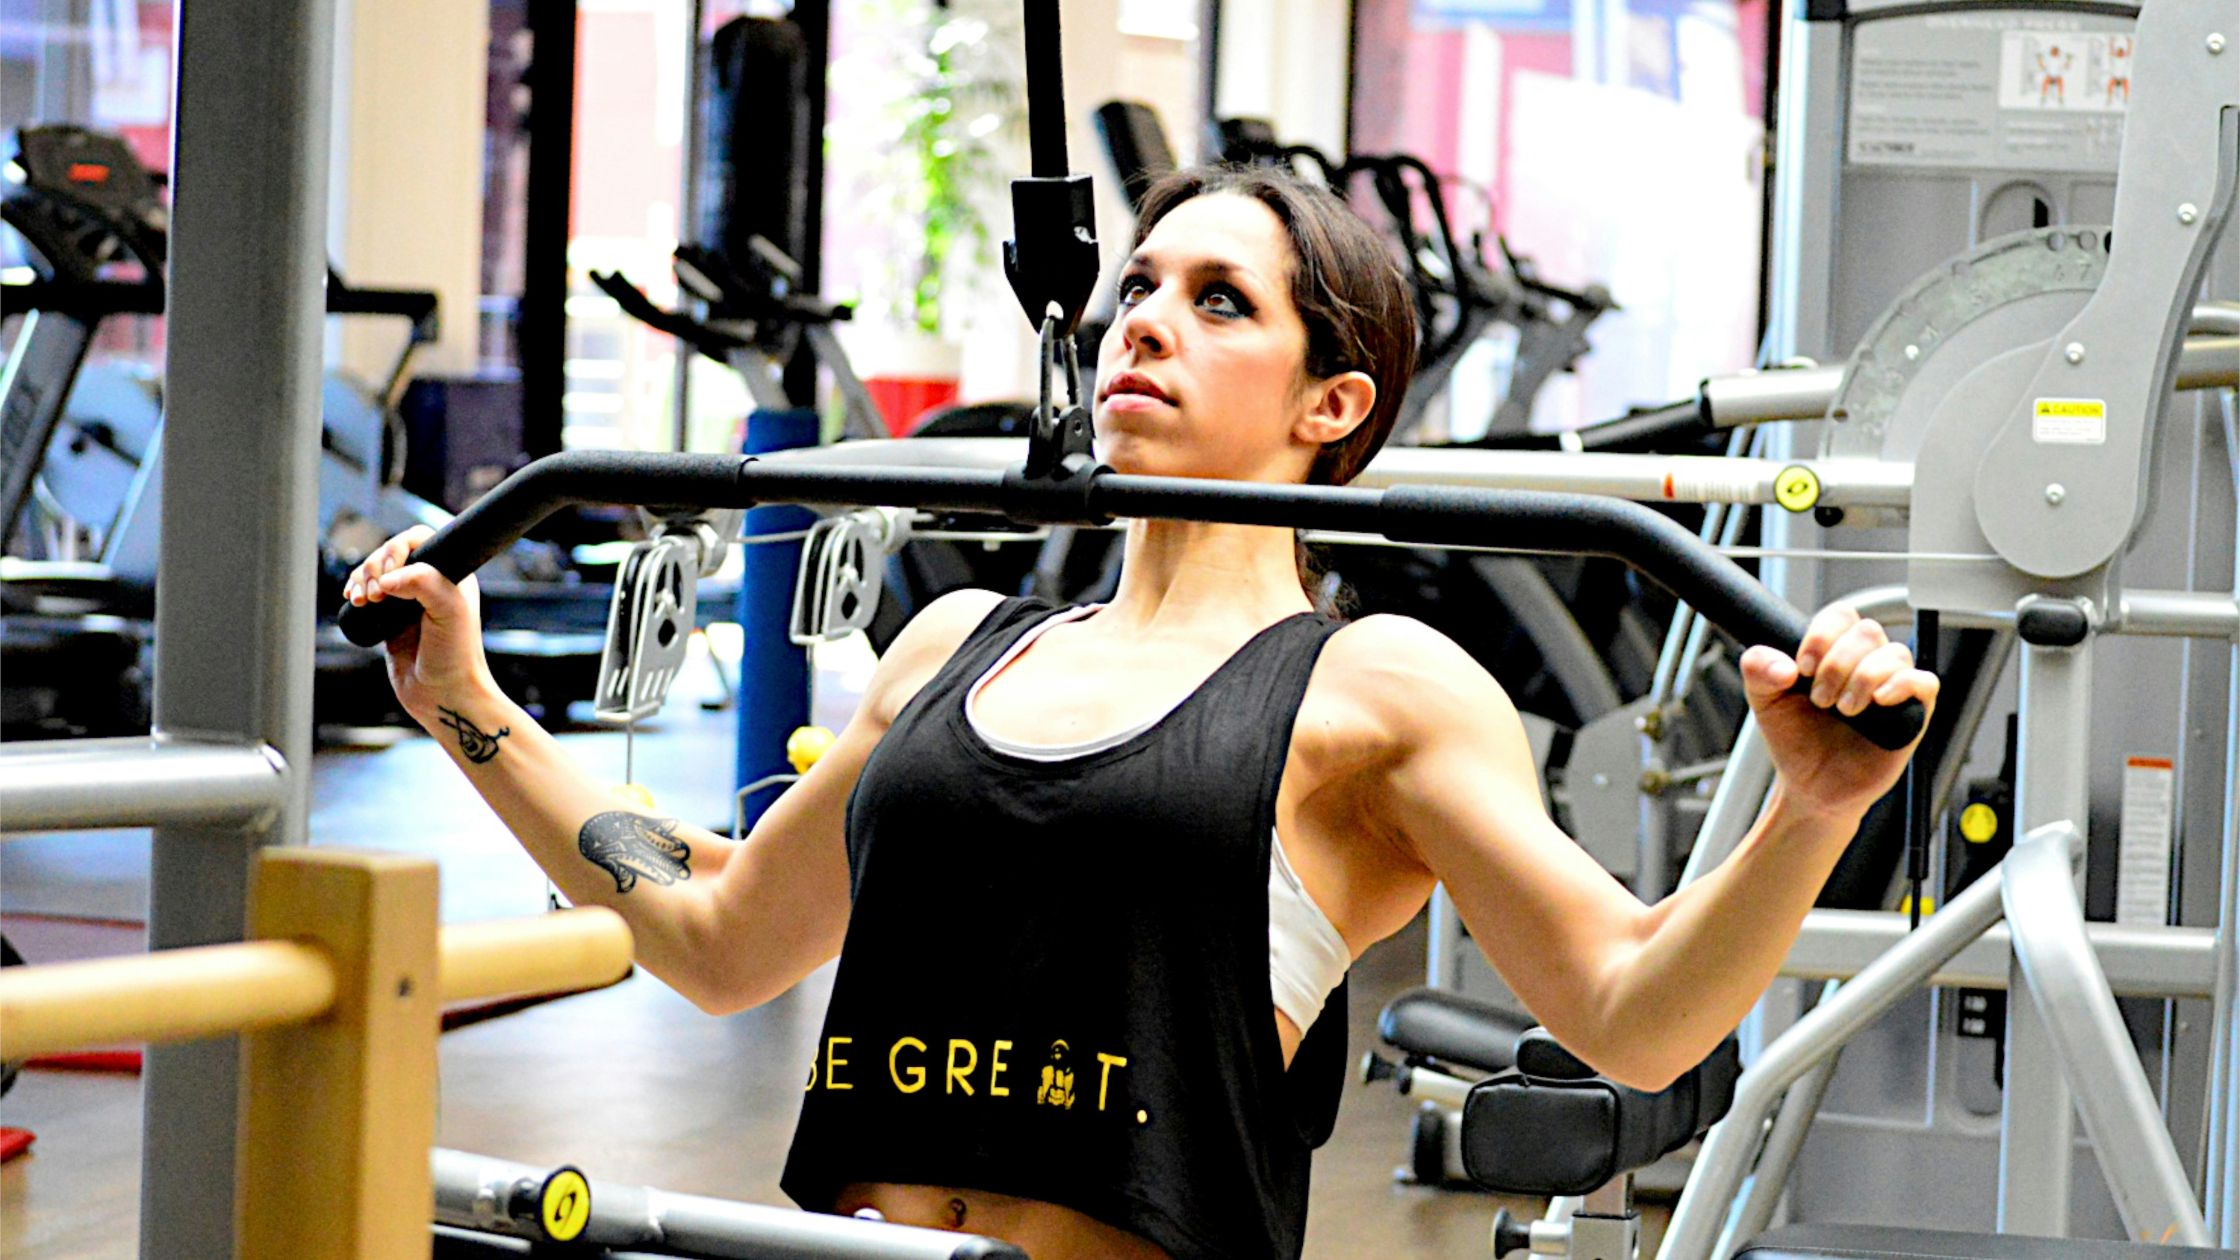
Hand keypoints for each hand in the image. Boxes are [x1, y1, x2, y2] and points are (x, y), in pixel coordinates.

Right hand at [342, 525, 493, 721]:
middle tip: (375, 594)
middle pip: (391, 553)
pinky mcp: (389, 618)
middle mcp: (430, 583)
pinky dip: (355, 591)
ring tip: (362, 600)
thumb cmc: (457, 656)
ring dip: (361, 579)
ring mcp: (408, 601)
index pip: (420, 540)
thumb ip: (424, 583)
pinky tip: (352, 599)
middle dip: (374, 567)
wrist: (443, 695)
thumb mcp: (449, 612)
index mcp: (451, 574)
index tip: (389, 573)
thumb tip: (387, 578)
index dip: (397, 548)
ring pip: (375, 573)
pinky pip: (366, 594)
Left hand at [1739, 605, 1940, 821]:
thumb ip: (1759, 671)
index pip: (1840, 615)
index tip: (1802, 668)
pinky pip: (1925, 681)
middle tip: (1819, 700)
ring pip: (1895, 653)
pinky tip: (1877, 702)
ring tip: (1843, 710)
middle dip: (1837, 664)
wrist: (1811, 786)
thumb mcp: (1765, 701)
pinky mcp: (1914, 712)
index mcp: (1833, 651)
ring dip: (1863, 679)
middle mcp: (1866, 662)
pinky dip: (1902, 685)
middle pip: (1867, 632)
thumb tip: (1782, 665)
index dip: (1822, 635)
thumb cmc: (1795, 739)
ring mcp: (1892, 685)